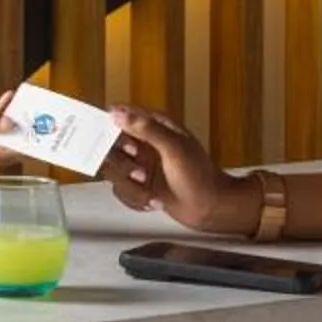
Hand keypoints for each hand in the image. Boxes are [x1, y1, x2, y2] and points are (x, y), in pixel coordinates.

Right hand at [107, 106, 260, 235]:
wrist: (210, 208)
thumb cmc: (198, 176)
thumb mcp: (174, 148)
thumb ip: (146, 129)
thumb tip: (119, 113)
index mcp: (155, 126)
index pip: (121, 116)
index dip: (112, 129)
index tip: (117, 144)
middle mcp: (144, 144)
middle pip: (110, 148)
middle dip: (123, 166)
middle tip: (140, 173)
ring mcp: (140, 166)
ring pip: (114, 173)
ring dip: (131, 187)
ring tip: (151, 192)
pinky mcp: (139, 186)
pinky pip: (121, 191)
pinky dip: (135, 199)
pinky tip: (153, 200)